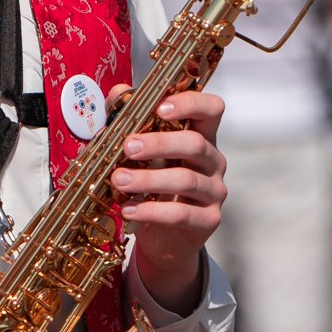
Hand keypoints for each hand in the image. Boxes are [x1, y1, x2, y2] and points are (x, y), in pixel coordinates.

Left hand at [113, 88, 225, 315]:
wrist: (163, 239)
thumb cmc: (152, 187)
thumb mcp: (141, 154)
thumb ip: (130, 121)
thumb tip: (118, 93)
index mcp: (201, 137)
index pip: (212, 109)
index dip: (191, 104)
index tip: (160, 108)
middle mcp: (213, 161)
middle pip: (195, 144)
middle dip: (159, 143)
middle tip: (128, 147)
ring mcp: (214, 191)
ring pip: (186, 180)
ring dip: (148, 179)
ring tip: (118, 179)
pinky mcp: (208, 220)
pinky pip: (180, 213)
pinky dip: (150, 211)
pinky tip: (128, 209)